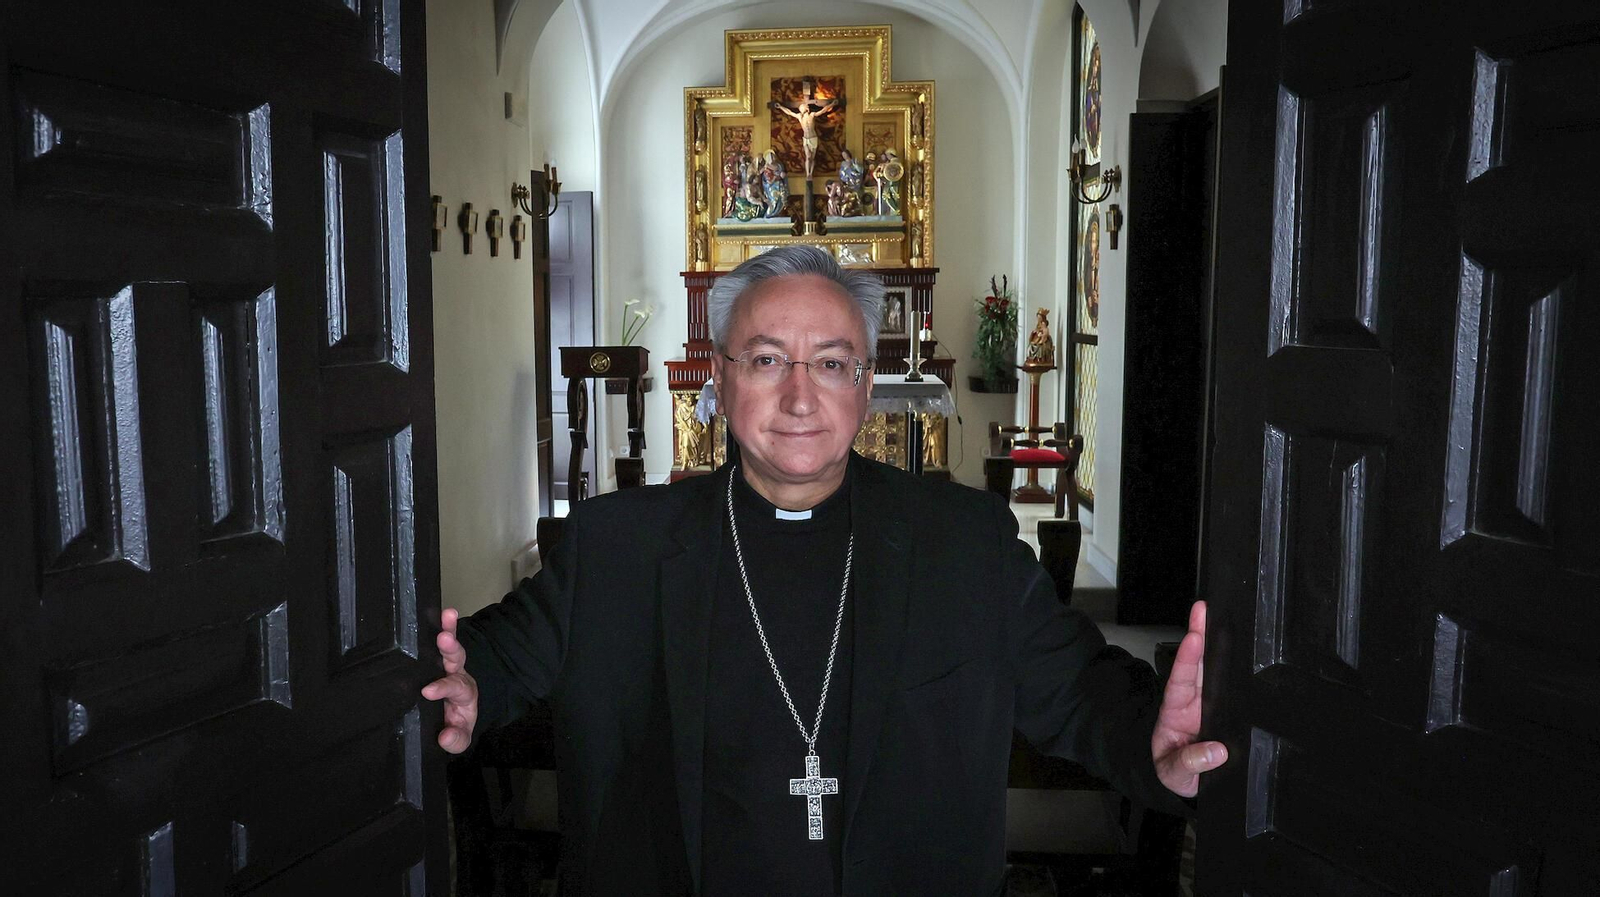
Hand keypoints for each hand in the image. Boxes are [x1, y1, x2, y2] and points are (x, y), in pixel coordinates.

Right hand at [421, 608, 477, 753]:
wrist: (457, 714)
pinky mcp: (438, 661)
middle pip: (457, 660)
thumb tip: (445, 737)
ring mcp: (449, 666)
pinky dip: (444, 625)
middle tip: (443, 638)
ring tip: (447, 615)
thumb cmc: (455, 723)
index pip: (455, 688)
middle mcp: (458, 675)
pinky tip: (442, 612)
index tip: (428, 690)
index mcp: (463, 694)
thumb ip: (456, 740)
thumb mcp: (459, 736)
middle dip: (451, 648)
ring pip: (451, 647)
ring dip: (449, 630)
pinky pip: (440, 640)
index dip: (442, 688)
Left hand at [1152, 600, 1227, 797]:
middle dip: (1200, 636)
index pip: (1179, 681)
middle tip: (1204, 610)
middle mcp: (1192, 703)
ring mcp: (1209, 706)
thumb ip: (1189, 763)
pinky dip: (1238, 672)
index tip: (1194, 637)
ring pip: (1215, 673)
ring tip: (1222, 618)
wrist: (1184, 784)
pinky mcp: (1225, 714)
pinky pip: (1232, 692)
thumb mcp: (1174, 773)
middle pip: (1196, 666)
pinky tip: (1248, 652)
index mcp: (1175, 712)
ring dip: (1220, 648)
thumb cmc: (1173, 772)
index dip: (1186, 659)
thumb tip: (1216, 752)